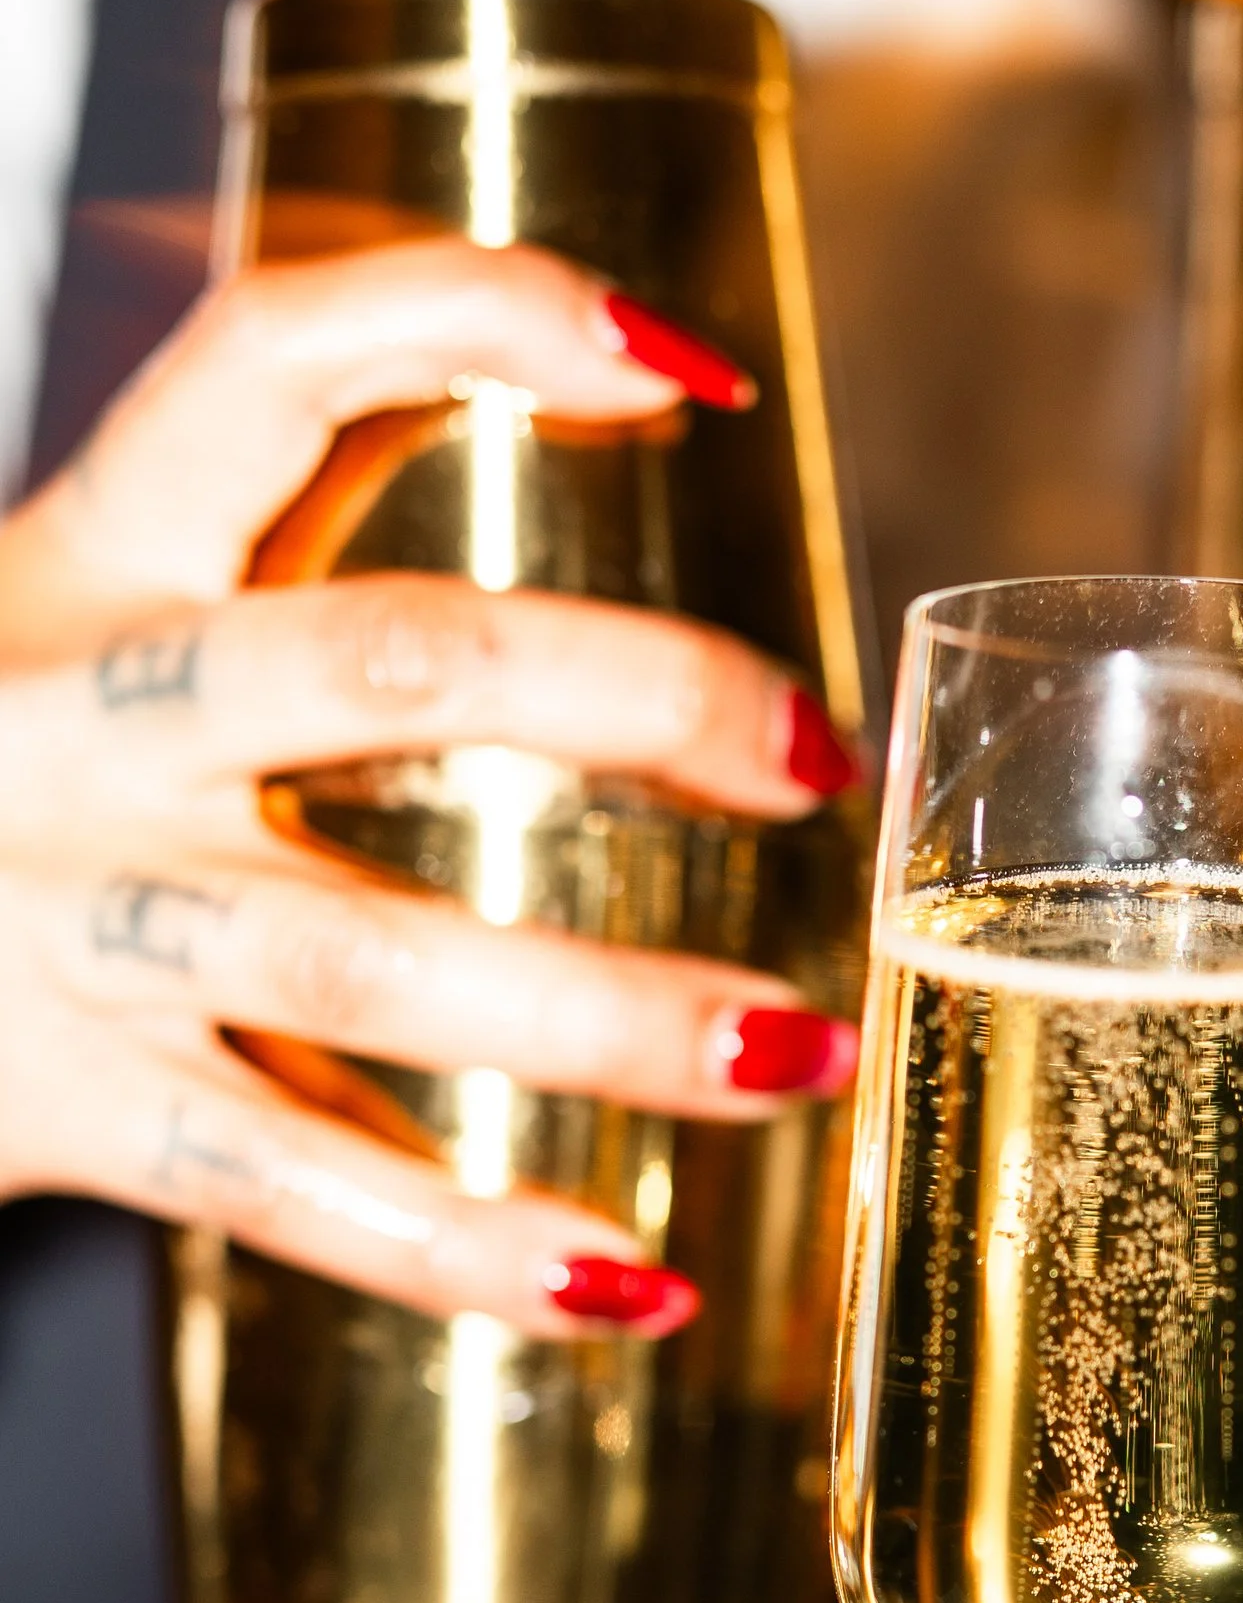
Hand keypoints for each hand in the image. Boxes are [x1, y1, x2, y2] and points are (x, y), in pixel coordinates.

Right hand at [0, 238, 858, 1336]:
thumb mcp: (75, 621)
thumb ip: (263, 558)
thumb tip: (588, 420)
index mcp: (89, 554)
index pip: (270, 361)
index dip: (474, 321)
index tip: (682, 369)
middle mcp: (77, 712)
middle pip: (396, 661)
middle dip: (641, 700)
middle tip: (808, 762)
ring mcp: (69, 918)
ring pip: (374, 959)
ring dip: (615, 1016)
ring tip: (799, 1049)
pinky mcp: (62, 1104)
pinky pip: (303, 1190)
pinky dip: (477, 1251)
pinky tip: (631, 1281)